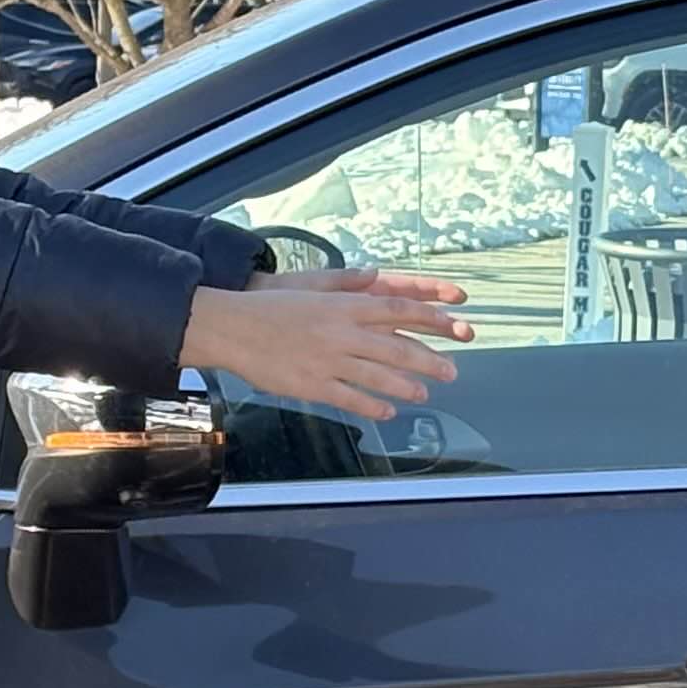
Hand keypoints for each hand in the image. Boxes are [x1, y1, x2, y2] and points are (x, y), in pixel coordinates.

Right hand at [182, 267, 470, 419]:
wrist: (233, 327)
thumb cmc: (272, 306)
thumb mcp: (314, 287)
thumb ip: (349, 285)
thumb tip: (375, 276)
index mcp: (345, 306)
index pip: (399, 311)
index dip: (430, 319)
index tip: (454, 325)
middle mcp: (342, 333)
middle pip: (396, 347)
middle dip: (429, 360)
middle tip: (450, 370)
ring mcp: (328, 361)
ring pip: (378, 376)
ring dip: (406, 386)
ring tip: (424, 393)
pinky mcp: (313, 385)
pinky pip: (350, 398)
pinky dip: (372, 406)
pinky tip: (388, 411)